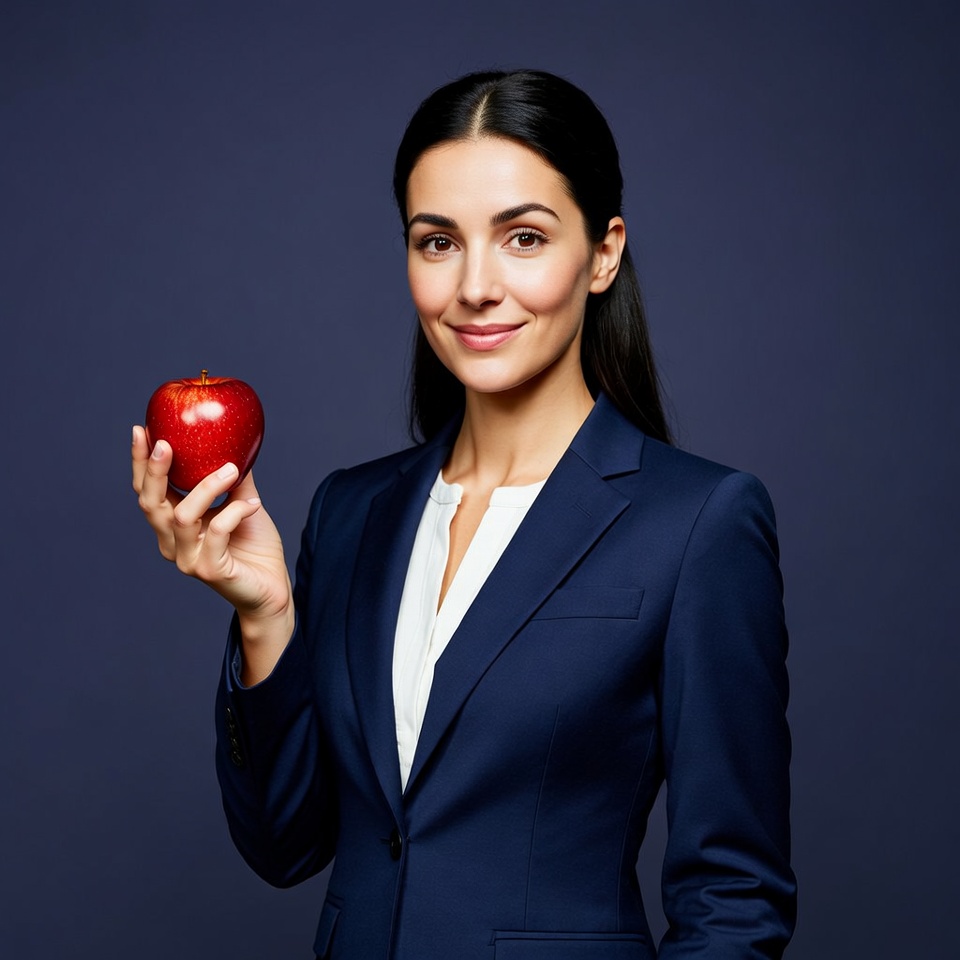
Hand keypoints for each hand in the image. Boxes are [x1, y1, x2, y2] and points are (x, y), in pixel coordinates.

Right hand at [132, 426, 293, 677]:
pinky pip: (216, 532)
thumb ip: (234, 478)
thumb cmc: (254, 546)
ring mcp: (188, 559)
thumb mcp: (243, 503)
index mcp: (173, 525)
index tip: (142, 429)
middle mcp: (173, 543)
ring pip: (182, 516)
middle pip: (150, 503)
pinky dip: (234, 512)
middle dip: (154, 470)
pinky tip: (254, 504)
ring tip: (232, 469)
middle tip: (166, 442)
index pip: (147, 491)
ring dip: (207, 487)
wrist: (273, 587)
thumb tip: (234, 440)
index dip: (141, 462)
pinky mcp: (209, 570)